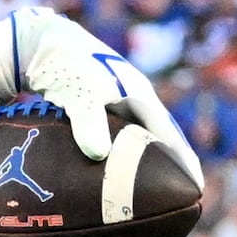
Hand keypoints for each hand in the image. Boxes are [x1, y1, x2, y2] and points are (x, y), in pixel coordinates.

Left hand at [0, 6, 202, 183]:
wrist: (41, 43)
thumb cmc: (62, 66)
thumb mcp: (78, 94)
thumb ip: (88, 122)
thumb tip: (100, 155)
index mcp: (139, 93)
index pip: (169, 133)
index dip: (183, 160)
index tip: (195, 187)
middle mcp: (134, 95)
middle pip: (162, 135)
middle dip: (175, 163)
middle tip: (185, 194)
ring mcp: (119, 99)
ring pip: (142, 135)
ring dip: (153, 159)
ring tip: (160, 187)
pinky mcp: (102, 104)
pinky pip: (123, 135)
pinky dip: (128, 154)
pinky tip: (122, 171)